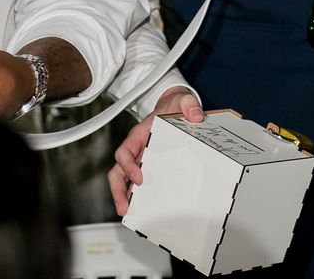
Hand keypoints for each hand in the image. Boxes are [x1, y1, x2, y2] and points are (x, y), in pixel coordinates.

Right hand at [108, 85, 202, 215]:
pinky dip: (137, 196)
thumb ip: (188, 104)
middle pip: (118, 171)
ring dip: (124, 197)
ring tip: (128, 214)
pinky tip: (143, 209)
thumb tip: (195, 115)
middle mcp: (137, 148)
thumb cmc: (174, 105)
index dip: (128, 165)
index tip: (138, 177)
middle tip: (123, 207)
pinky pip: (138, 182)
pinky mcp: (149, 166)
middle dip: (118, 190)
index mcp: (139, 134)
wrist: (174, 106)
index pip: (125, 151)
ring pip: (124, 179)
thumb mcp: (183, 100)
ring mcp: (141, 158)